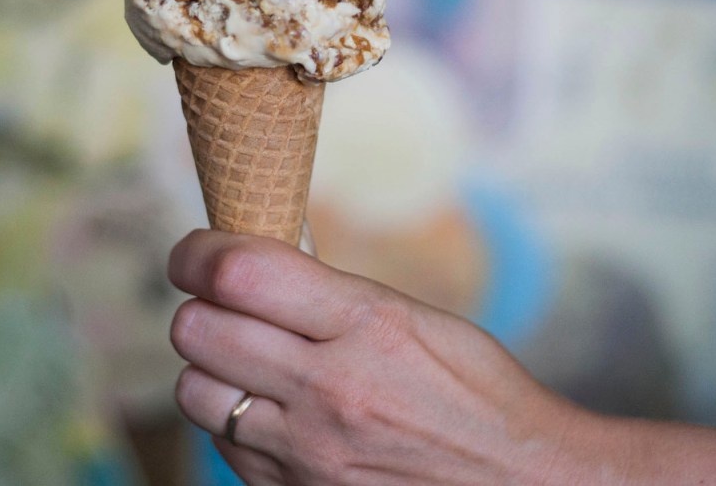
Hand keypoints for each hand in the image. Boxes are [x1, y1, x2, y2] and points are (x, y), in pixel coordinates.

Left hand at [166, 229, 602, 484]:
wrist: (521, 485)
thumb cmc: (477, 393)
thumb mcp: (415, 319)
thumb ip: (333, 293)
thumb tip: (254, 266)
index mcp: (366, 326)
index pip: (238, 274)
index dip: (198, 254)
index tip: (195, 253)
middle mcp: (328, 391)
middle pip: (196, 329)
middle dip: (200, 306)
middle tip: (223, 304)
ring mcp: (307, 453)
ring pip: (194, 390)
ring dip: (210, 368)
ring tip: (247, 361)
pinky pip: (223, 445)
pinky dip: (235, 422)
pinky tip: (275, 412)